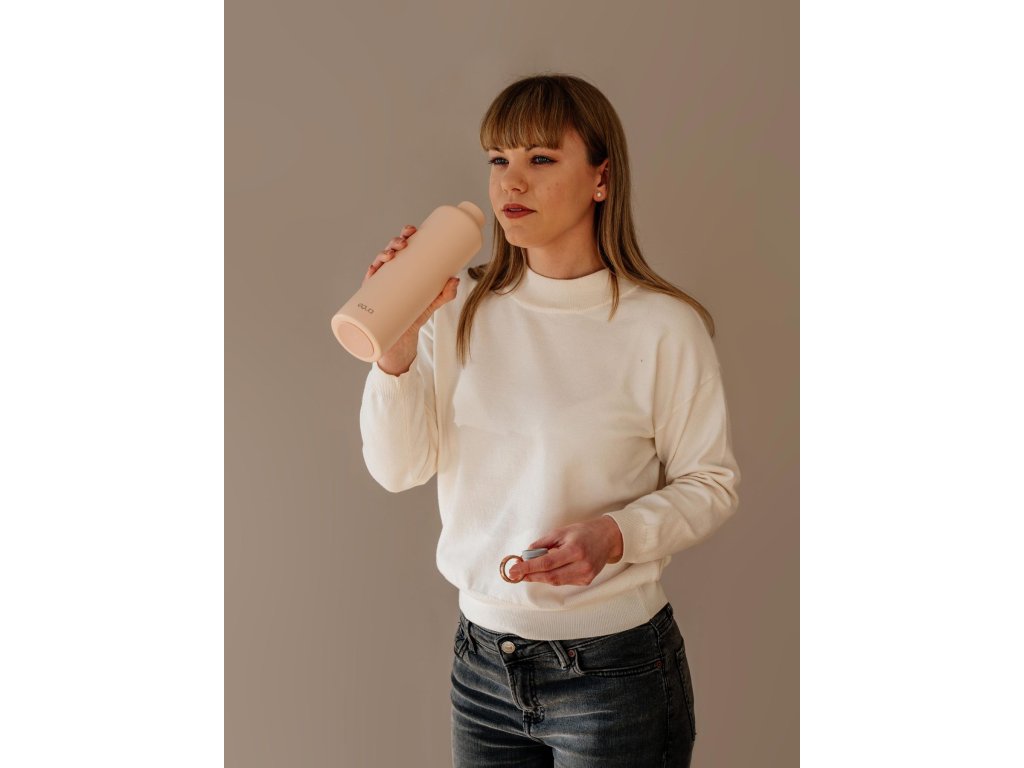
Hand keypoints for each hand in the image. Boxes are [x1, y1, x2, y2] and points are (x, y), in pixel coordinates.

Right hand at [362, 223, 460, 373]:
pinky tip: (373, 269)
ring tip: (391, 255)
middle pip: (391, 251)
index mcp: (404, 268)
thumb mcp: (434, 303)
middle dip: (395, 242)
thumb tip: (455, 279)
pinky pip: (368, 284)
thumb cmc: (416, 314)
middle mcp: (391, 273)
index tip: (412, 229)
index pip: (403, 246)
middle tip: (404, 243)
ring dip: (382, 255)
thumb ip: (446, 293)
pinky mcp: (373, 298)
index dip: (405, 234)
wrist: (403, 339)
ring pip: (378, 263)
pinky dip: (370, 274)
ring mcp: (381, 284)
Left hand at [507, 516, 623, 585]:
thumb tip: (526, 555)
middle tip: (516, 573)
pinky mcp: (586, 580)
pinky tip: (545, 571)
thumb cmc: (584, 532)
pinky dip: (552, 577)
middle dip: (531, 575)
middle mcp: (582, 565)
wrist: (607, 538)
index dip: (529, 568)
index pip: (547, 563)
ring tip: (527, 571)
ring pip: (556, 581)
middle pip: (550, 577)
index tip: (515, 569)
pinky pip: (564, 582)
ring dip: (539, 577)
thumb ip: (543, 544)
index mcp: (575, 550)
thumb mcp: (561, 532)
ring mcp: (586, 575)